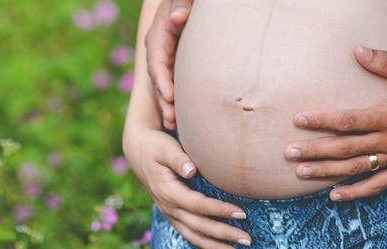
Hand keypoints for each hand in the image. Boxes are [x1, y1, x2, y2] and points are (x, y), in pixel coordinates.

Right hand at [123, 123, 251, 247]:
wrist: (139, 152)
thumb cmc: (156, 147)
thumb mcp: (165, 148)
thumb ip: (178, 158)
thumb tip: (192, 169)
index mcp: (169, 192)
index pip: (199, 205)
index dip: (220, 210)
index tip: (241, 213)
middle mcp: (169, 207)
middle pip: (199, 226)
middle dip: (224, 234)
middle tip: (247, 239)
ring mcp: (170, 213)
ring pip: (193, 235)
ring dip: (215, 245)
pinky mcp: (173, 214)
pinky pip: (189, 233)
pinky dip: (204, 242)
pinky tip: (220, 246)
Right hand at [146, 0, 203, 129]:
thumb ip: (183, 0)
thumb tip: (178, 17)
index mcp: (158, 32)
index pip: (157, 60)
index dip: (162, 81)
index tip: (170, 97)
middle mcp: (159, 47)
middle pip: (159, 77)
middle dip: (164, 100)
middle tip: (172, 120)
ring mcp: (167, 54)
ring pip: (166, 82)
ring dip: (169, 103)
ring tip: (175, 125)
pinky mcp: (178, 59)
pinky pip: (175, 80)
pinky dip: (178, 97)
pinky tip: (186, 115)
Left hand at [284, 46, 386, 200]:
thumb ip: (384, 61)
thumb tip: (357, 49)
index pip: (348, 121)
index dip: (322, 121)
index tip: (299, 120)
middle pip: (346, 149)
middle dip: (315, 150)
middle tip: (288, 152)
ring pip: (356, 169)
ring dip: (327, 172)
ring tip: (301, 173)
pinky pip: (377, 186)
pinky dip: (355, 192)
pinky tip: (335, 196)